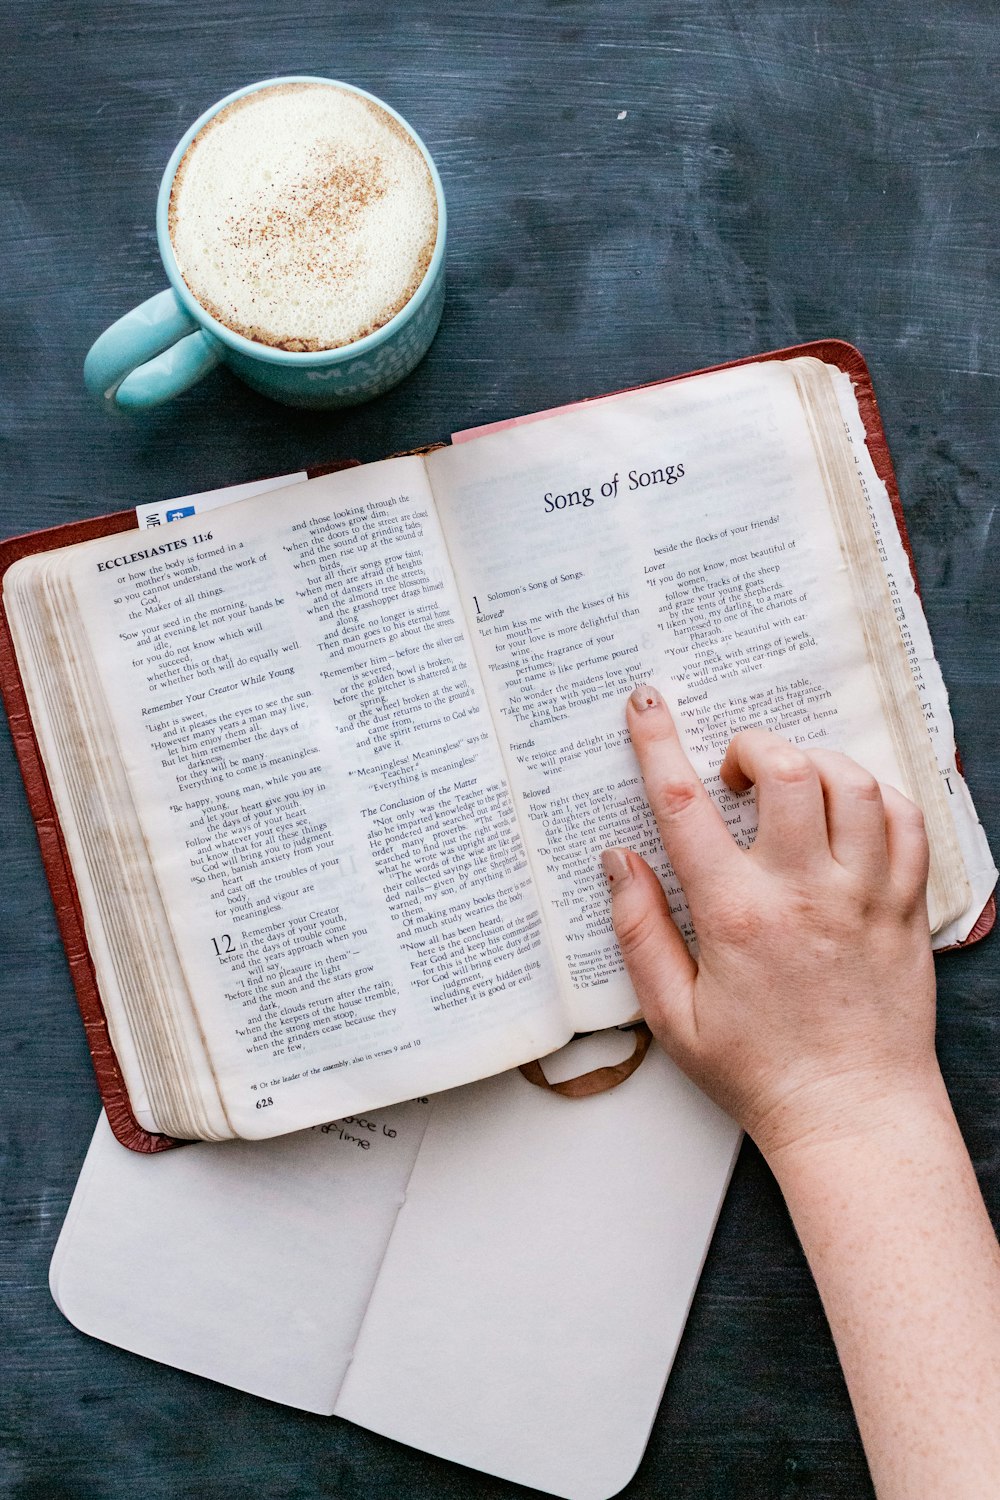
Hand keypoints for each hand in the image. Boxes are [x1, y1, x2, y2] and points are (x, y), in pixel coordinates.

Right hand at [603, 684, 939, 1159]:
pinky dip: (876, 797)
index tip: (646, 705)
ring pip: (851, 783)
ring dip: (814, 764)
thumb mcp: (672, 1015)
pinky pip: (906, 820)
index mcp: (737, 916)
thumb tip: (618, 861)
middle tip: (735, 771)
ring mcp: (864, 896)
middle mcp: (804, 894)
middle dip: (751, 746)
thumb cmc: (759, 1072)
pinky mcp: (905, 907)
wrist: (851, 1114)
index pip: (685, 806)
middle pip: (786, 770)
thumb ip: (639, 930)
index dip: (657, 743)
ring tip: (791, 789)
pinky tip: (848, 812)